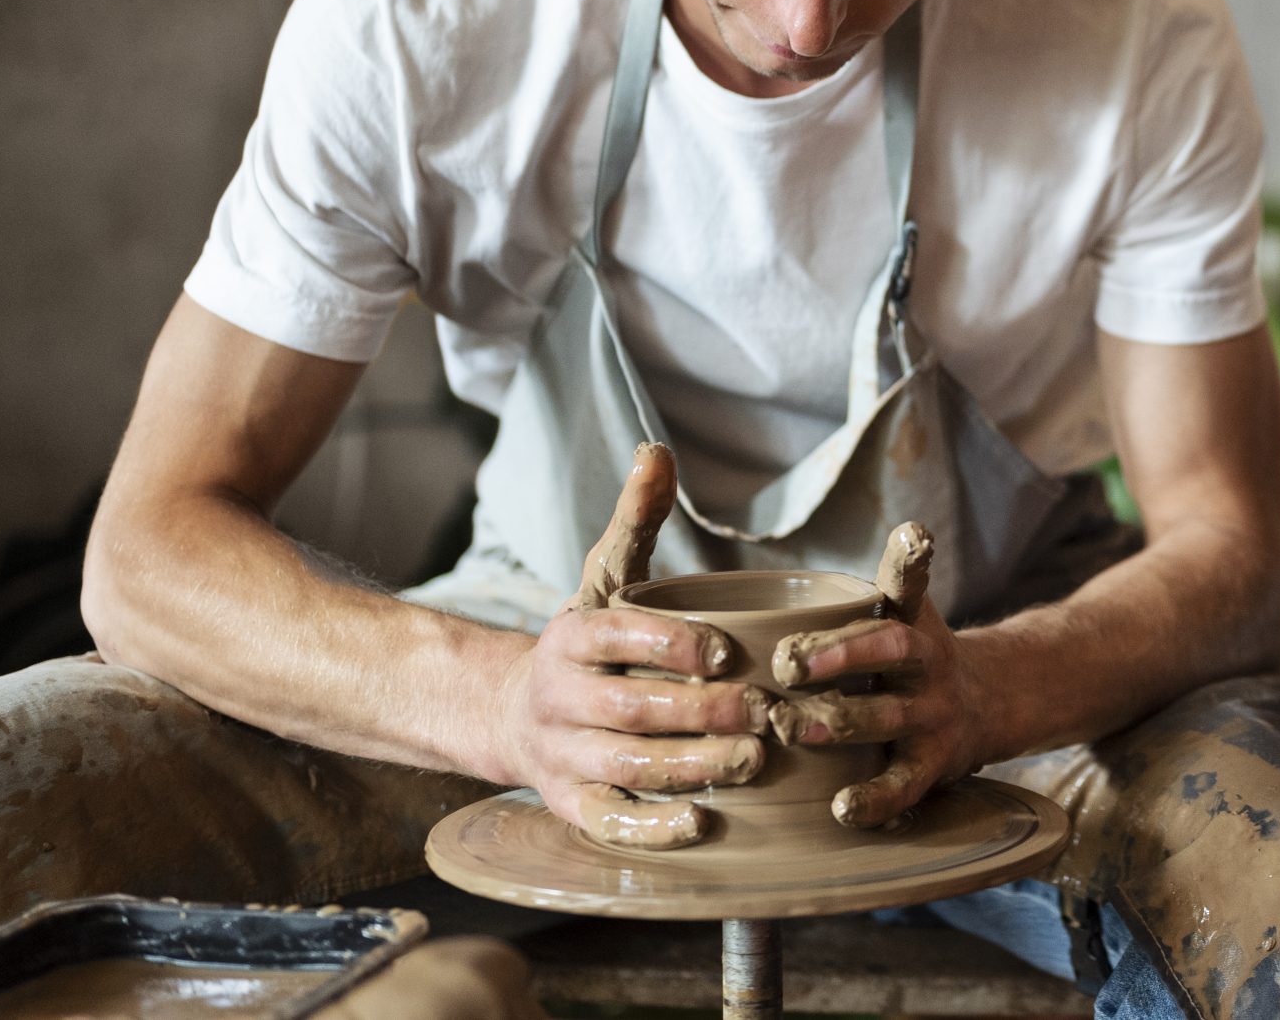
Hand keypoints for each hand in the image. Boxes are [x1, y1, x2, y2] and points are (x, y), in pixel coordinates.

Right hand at [488, 443, 770, 848]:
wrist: (513, 714)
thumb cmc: (589, 644)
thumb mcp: (606, 577)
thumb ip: (637, 519)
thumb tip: (657, 451)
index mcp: (573, 637)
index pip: (622, 636)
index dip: (675, 644)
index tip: (730, 651)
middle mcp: (561, 698)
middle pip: (634, 709)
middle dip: (703, 713)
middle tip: (765, 714)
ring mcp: (562, 756)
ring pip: (627, 766)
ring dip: (693, 767)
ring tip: (753, 761)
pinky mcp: (570, 806)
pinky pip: (610, 823)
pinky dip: (652, 829)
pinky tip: (702, 824)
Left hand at [769, 521, 992, 828]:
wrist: (991, 704)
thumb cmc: (906, 658)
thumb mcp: (893, 614)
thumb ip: (835, 606)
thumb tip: (726, 603)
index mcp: (910, 617)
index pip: (911, 581)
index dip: (912, 556)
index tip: (912, 533)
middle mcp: (928, 660)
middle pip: (890, 649)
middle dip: (839, 654)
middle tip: (786, 661)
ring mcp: (935, 712)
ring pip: (890, 715)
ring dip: (840, 721)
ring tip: (791, 727)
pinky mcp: (936, 764)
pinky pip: (906, 784)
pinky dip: (876, 798)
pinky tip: (842, 808)